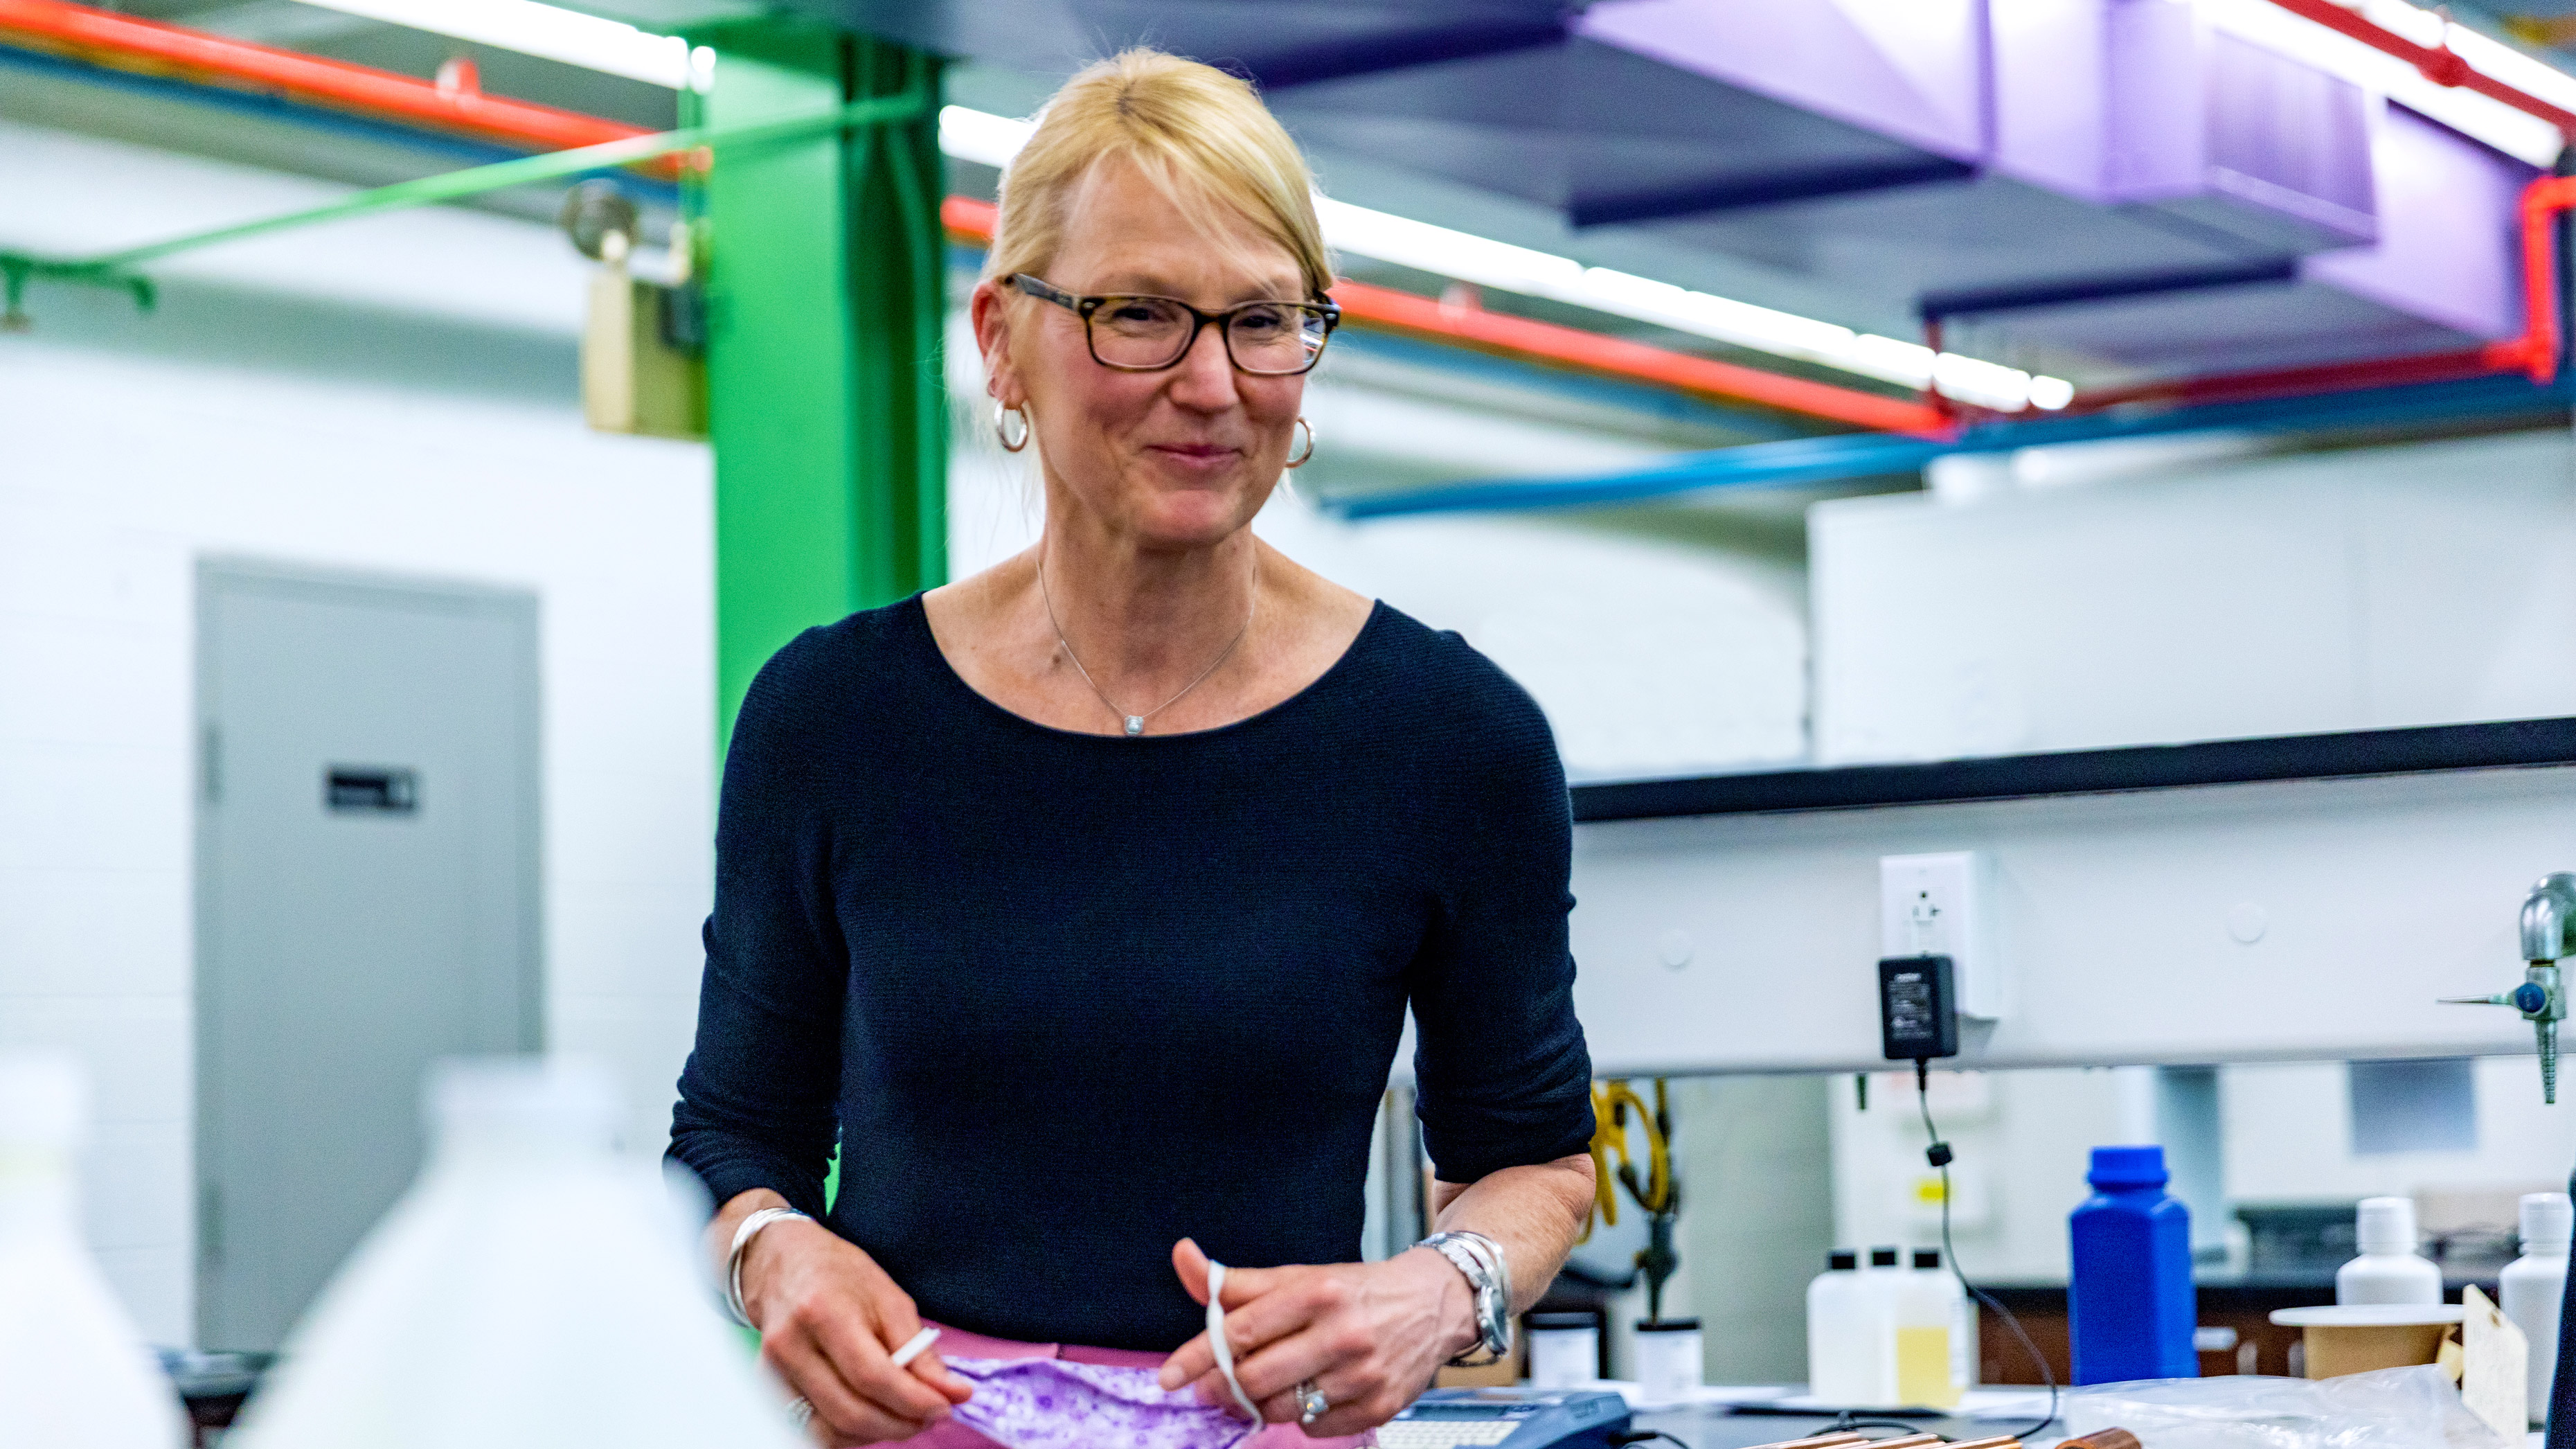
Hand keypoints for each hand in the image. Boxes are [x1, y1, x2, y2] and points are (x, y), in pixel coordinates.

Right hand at [729, 1198, 972, 1444]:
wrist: (782, 1264)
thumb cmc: (841, 1275)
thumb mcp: (890, 1298)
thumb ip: (920, 1351)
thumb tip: (954, 1393)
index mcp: (823, 1311)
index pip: (872, 1376)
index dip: (913, 1401)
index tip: (945, 1406)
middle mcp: (790, 1345)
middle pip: (849, 1411)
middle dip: (899, 1424)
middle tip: (930, 1416)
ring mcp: (772, 1370)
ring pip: (828, 1430)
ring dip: (876, 1434)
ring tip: (905, 1416)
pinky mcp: (768, 1388)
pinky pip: (812, 1429)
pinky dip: (849, 1432)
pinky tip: (873, 1415)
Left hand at [1156, 1237, 1477, 1437]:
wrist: (1433, 1304)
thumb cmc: (1354, 1291)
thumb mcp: (1298, 1276)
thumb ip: (1236, 1280)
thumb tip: (1182, 1256)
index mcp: (1318, 1292)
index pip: (1241, 1331)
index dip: (1198, 1355)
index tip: (1170, 1376)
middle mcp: (1343, 1333)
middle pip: (1257, 1377)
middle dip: (1222, 1387)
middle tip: (1208, 1388)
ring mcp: (1363, 1375)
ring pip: (1282, 1408)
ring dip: (1259, 1403)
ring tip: (1259, 1388)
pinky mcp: (1379, 1407)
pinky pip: (1315, 1427)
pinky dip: (1301, 1416)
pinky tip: (1309, 1393)